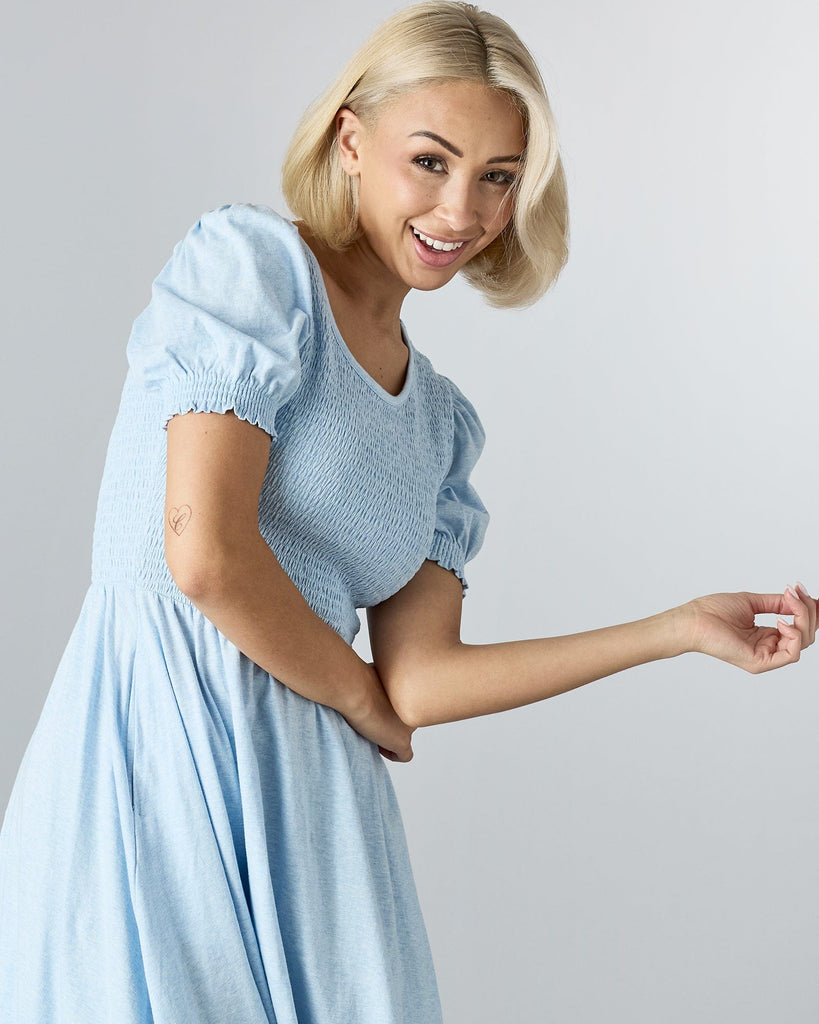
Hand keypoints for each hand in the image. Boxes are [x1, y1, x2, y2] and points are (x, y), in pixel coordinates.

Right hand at [341, 663, 416, 761]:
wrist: (358, 690)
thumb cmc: (360, 678)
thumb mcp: (373, 672)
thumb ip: (379, 680)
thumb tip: (369, 681)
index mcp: (410, 690)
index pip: (406, 704)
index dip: (391, 709)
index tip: (377, 708)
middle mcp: (414, 707)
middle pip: (406, 719)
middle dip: (391, 722)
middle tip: (374, 721)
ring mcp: (409, 725)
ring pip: (404, 736)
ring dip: (389, 736)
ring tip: (372, 732)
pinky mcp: (402, 741)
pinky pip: (404, 755)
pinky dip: (392, 753)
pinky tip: (378, 746)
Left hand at [680, 583, 816, 672]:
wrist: (694, 620)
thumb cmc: (712, 611)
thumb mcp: (751, 602)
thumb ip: (777, 603)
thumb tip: (797, 599)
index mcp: (766, 635)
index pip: (799, 628)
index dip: (809, 612)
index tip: (809, 594)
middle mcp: (768, 647)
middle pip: (805, 635)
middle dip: (808, 612)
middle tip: (799, 593)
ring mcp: (765, 656)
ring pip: (802, 643)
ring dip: (803, 619)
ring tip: (791, 602)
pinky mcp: (760, 663)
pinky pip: (791, 654)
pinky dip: (793, 635)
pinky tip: (780, 621)